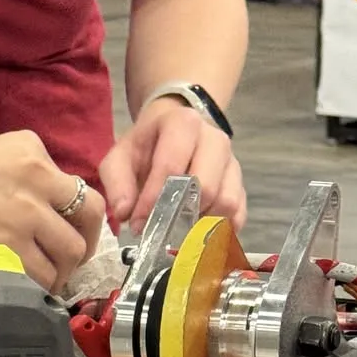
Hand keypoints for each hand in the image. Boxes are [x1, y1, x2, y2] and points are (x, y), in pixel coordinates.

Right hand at [0, 129, 101, 291]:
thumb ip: (24, 177)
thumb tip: (48, 211)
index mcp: (30, 148)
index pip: (75, 186)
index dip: (76, 216)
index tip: (70, 232)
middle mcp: (37, 174)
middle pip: (89, 215)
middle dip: (86, 243)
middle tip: (73, 261)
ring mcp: (26, 211)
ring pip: (70, 251)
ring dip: (61, 272)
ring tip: (45, 282)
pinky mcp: (9, 244)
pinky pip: (41, 274)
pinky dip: (38, 287)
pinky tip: (25, 290)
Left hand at [101, 97, 245, 232]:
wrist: (174, 132)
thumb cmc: (146, 147)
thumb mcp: (119, 157)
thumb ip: (117, 184)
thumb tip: (126, 214)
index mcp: (183, 124)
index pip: (172, 166)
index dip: (154, 199)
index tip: (138, 223)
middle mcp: (215, 139)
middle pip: (206, 186)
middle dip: (180, 215)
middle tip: (160, 229)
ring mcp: (232, 162)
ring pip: (226, 202)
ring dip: (201, 223)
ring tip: (178, 230)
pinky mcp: (240, 184)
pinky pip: (238, 213)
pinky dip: (220, 230)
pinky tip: (198, 233)